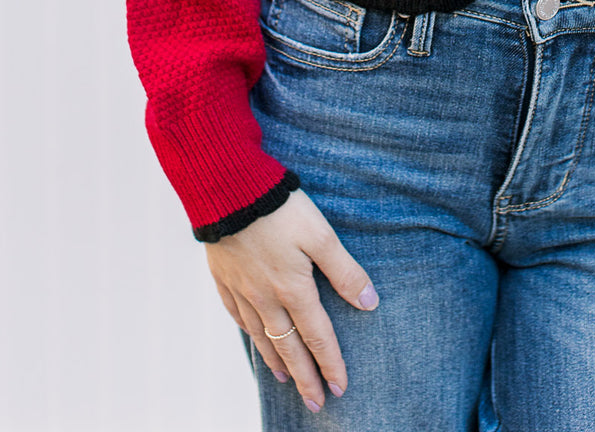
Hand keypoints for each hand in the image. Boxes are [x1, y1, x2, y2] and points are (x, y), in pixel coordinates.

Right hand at [204, 187, 377, 411]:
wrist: (229, 190)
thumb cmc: (282, 209)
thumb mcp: (321, 235)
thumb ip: (345, 271)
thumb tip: (370, 303)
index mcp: (293, 289)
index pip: (317, 336)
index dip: (330, 364)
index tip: (340, 388)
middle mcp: (266, 297)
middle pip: (289, 347)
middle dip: (305, 378)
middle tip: (316, 404)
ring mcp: (242, 290)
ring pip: (261, 337)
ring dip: (276, 362)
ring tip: (286, 381)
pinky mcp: (224, 277)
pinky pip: (237, 316)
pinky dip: (249, 334)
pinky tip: (254, 339)